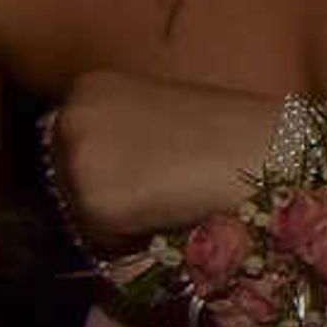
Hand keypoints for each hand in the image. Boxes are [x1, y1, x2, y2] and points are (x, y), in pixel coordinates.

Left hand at [41, 69, 282, 250]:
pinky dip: (127, 240)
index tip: (140, 170)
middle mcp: (71, 117)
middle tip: (154, 190)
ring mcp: (78, 160)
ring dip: (110, 219)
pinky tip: (166, 216)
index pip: (64, 144)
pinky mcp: (94, 202)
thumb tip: (96, 170)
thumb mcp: (157, 111)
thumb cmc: (228, 128)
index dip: (100, 165)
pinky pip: (97, 239)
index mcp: (87, 86)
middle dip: (96, 192)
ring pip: (75, 211)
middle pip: (60, 178)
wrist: (266, 148)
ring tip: (165, 201)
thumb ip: (116, 131)